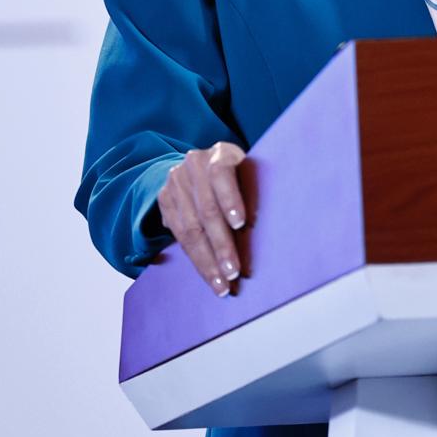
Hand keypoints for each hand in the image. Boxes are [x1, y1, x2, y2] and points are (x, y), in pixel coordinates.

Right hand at [156, 141, 247, 296]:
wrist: (198, 166)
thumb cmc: (237, 174)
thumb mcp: (247, 171)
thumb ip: (252, 189)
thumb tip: (272, 224)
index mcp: (219, 153)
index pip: (221, 174)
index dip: (231, 199)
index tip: (242, 223)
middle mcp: (194, 164)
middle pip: (206, 209)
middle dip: (220, 245)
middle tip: (234, 272)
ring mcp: (176, 182)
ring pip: (190, 228)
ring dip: (207, 261)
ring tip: (221, 284)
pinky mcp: (164, 199)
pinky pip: (179, 236)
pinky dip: (195, 259)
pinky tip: (208, 275)